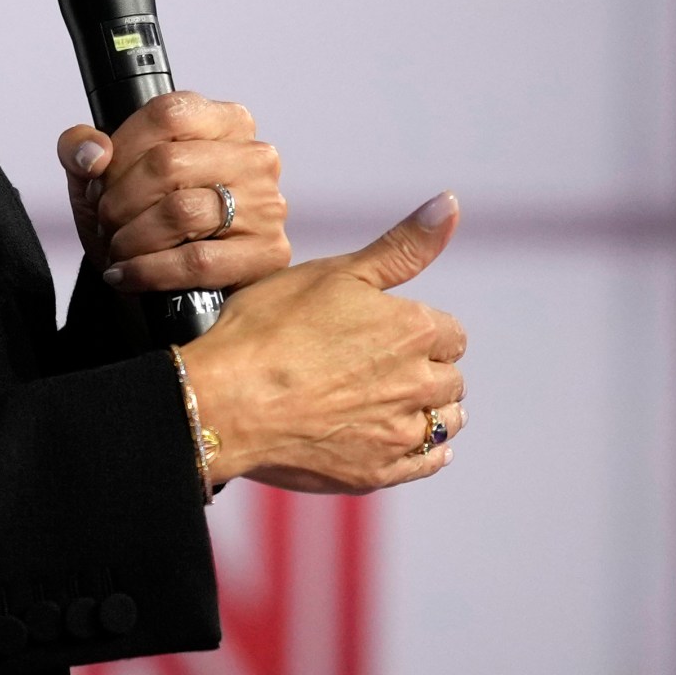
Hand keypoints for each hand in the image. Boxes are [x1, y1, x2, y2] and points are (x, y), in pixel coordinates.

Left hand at [52, 90, 289, 294]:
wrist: (168, 287)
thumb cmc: (141, 217)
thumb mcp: (102, 175)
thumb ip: (80, 148)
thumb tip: (93, 155)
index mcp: (225, 121)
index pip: (167, 113)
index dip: (121, 149)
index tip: (100, 179)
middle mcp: (254, 157)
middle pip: (168, 163)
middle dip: (120, 199)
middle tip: (105, 220)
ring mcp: (267, 205)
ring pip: (181, 212)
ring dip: (131, 237)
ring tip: (117, 248)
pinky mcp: (267, 254)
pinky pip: (197, 261)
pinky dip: (148, 271)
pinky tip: (126, 274)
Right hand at [179, 192, 467, 494]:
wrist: (224, 400)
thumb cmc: (270, 327)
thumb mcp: (336, 272)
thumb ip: (402, 246)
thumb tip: (449, 202)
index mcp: (415, 330)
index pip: (450, 332)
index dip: (419, 329)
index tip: (385, 332)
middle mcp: (420, 384)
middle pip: (450, 378)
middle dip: (425, 369)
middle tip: (378, 365)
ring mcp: (400, 433)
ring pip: (445, 421)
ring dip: (428, 410)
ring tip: (385, 401)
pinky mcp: (378, 472)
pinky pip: (426, 463)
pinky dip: (422, 452)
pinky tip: (397, 439)